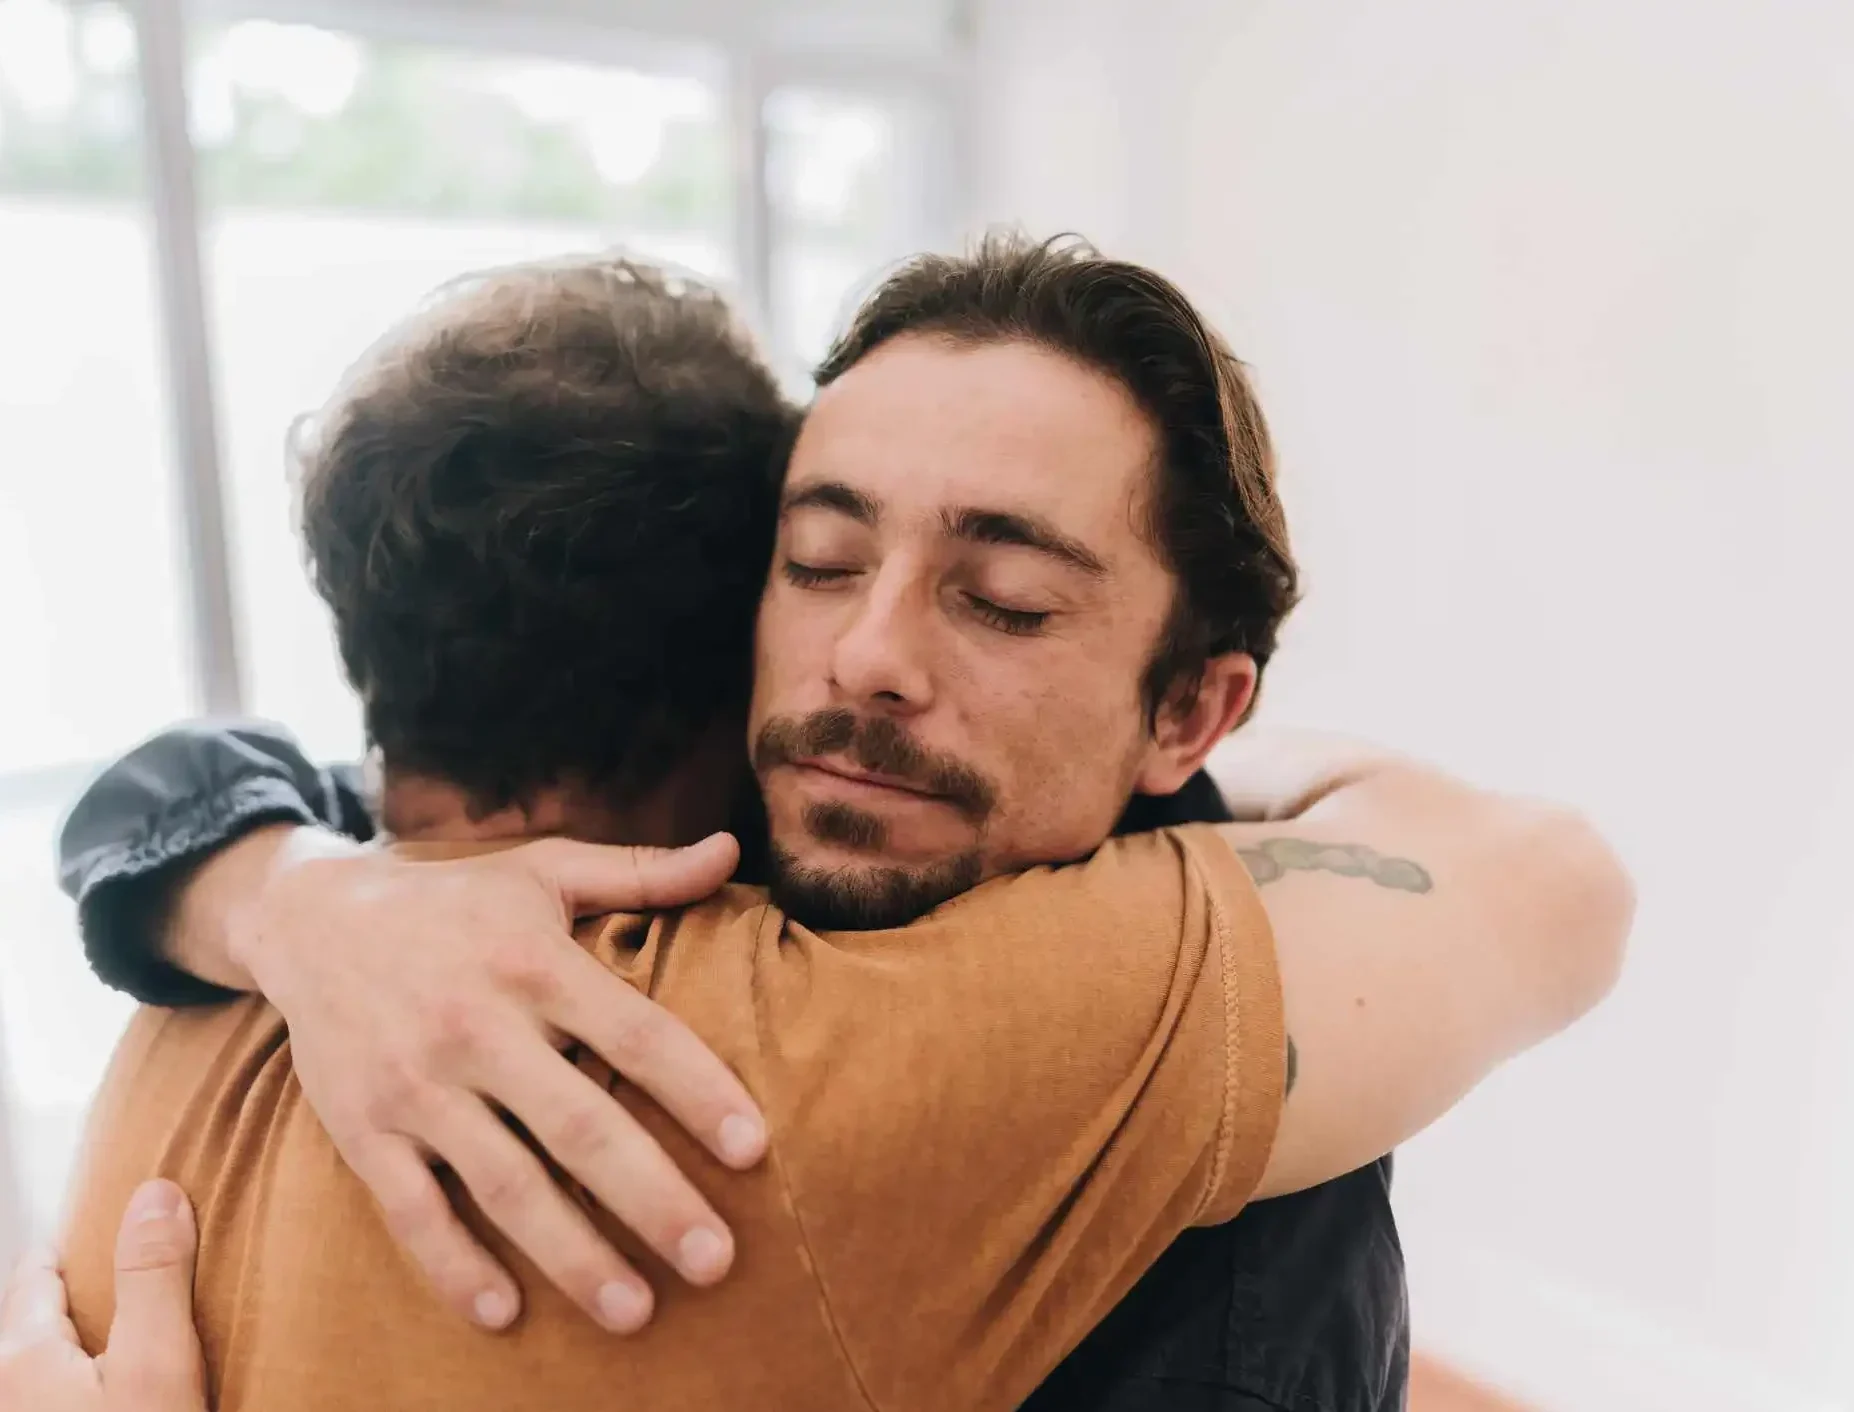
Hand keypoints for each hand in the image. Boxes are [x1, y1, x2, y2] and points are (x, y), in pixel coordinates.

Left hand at [0, 1180, 205, 1411]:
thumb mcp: (156, 1364)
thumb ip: (154, 1278)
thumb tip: (155, 1195)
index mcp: (21, 1354)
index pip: (36, 1271)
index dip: (81, 1242)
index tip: (118, 1224)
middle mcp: (6, 1390)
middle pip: (38, 1317)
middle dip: (88, 1293)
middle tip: (145, 1279)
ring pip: (49, 1363)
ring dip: (90, 1346)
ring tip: (145, 1340)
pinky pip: (61, 1397)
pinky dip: (91, 1384)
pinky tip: (129, 1391)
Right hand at [229, 830, 766, 1333]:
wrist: (311, 919)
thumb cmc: (455, 899)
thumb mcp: (545, 870)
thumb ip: (642, 871)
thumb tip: (732, 849)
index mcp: (535, 964)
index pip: (637, 1036)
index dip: (700, 1091)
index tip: (755, 1149)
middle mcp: (478, 1028)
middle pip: (581, 1127)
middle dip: (652, 1200)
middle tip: (717, 1260)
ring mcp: (417, 1087)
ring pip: (505, 1184)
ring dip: (572, 1254)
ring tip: (636, 1310)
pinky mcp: (364, 1131)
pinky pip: (412, 1210)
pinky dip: (454, 1265)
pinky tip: (505, 1312)